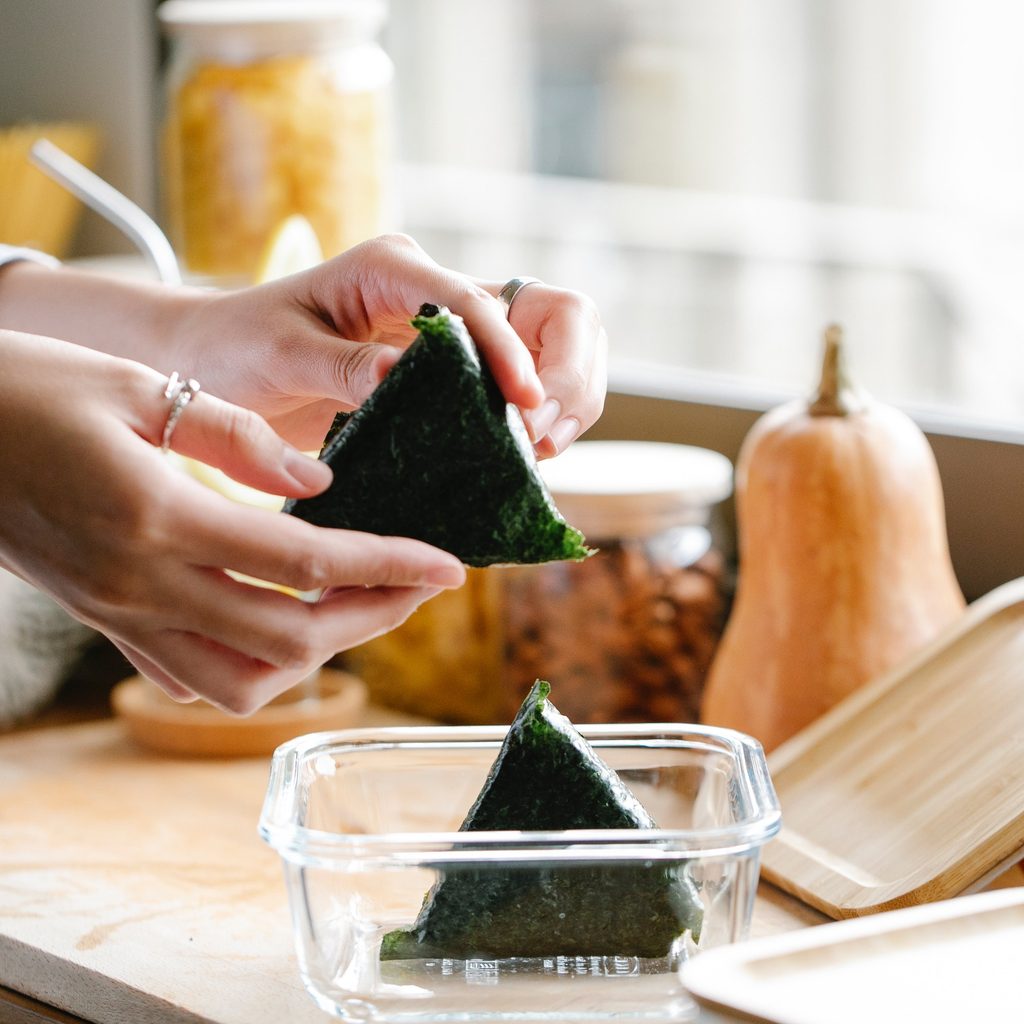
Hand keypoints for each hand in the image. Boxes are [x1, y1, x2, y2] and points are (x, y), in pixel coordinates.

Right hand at [0, 330, 464, 712]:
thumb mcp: (136, 385)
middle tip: (423, 583)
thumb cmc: (28, 390)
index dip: (389, 567)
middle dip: (373, 616)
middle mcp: (143, 585)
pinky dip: (253, 668)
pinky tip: (280, 627)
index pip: (305, 564)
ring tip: (361, 606)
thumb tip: (320, 480)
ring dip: (316, 655)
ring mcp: (121, 616)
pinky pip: (192, 678)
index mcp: (158, 517)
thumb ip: (235, 437)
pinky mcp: (107, 623)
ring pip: (242, 682)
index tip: (450, 564)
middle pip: (289, 638)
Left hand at [171, 234, 607, 454]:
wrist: (218, 362)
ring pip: (557, 344)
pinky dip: (544, 416)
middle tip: (538, 436)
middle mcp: (437, 291)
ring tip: (537, 449)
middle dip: (568, 371)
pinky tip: (524, 454)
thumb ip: (342, 363)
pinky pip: (527, 384)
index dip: (512, 353)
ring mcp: (455, 330)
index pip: (479, 302)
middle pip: (554, 310)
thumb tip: (399, 375)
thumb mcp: (280, 353)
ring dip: (569, 394)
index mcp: (394, 270)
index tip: (525, 410)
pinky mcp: (458, 370)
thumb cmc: (238, 347)